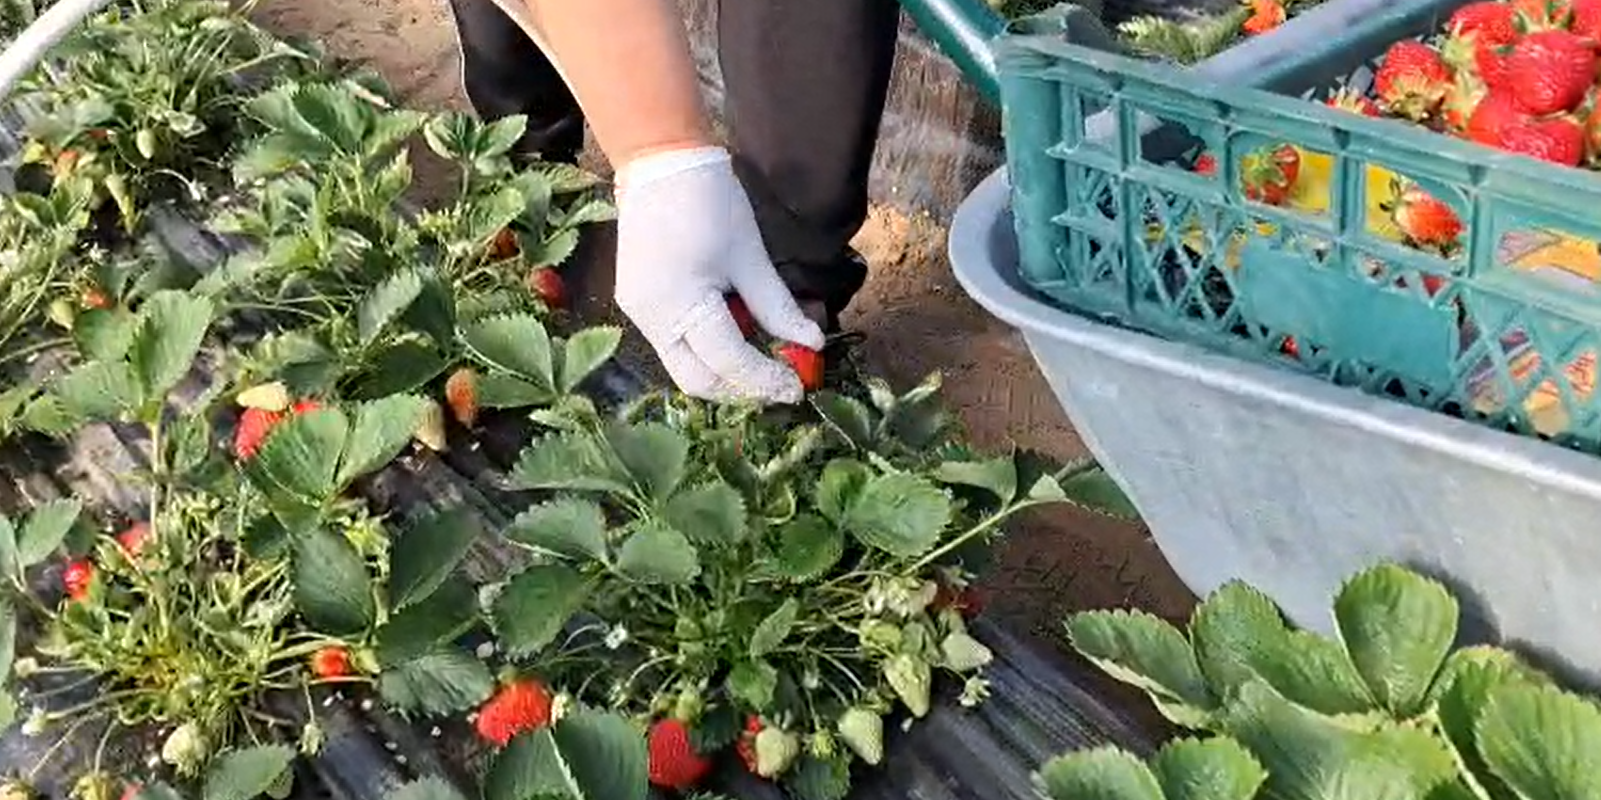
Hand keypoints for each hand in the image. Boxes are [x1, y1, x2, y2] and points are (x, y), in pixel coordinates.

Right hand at [613, 146, 824, 402]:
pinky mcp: (637, 304)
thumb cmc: (711, 203)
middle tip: (780, 383)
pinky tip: (736, 334)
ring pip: (683, 366)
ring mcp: (638, 314)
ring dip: (724, 371)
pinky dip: (707, 349)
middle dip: (740, 389)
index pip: (728, 361)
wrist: (661, 161)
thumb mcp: (751, 257)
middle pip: (697, 379)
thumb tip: (812, 343)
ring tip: (763, 361)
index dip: (766, 380)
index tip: (798, 389)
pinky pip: (674, 343)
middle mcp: (649, 320)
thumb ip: (778, 307)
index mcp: (678, 304)